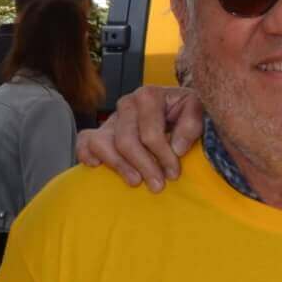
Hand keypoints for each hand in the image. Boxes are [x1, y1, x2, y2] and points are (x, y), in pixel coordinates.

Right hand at [75, 87, 204, 189]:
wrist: (175, 111)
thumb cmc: (185, 114)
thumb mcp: (197, 111)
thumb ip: (192, 124)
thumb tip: (176, 147)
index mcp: (149, 95)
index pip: (150, 132)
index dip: (163, 156)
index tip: (174, 174)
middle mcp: (127, 104)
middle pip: (126, 141)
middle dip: (144, 166)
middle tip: (158, 186)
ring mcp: (111, 118)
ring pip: (102, 143)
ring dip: (119, 166)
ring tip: (135, 182)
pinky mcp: (100, 132)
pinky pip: (84, 141)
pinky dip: (86, 154)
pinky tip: (97, 167)